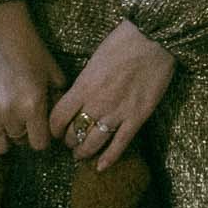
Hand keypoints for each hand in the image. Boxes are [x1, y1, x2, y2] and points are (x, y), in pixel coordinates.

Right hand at [0, 0, 61, 154]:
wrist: (0, 30)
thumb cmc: (31, 50)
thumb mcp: (53, 74)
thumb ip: (57, 102)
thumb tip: (57, 123)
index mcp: (33, 105)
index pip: (39, 143)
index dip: (42, 137)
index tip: (41, 128)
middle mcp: (9, 112)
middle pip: (20, 142)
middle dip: (24, 133)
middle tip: (23, 118)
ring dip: (5, 138)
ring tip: (6, 124)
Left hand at [48, 19, 174, 169]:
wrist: (154, 40)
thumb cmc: (123, 43)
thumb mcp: (94, 60)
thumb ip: (85, 82)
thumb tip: (78, 96)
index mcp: (83, 87)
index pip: (58, 118)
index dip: (54, 129)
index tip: (56, 131)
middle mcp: (96, 104)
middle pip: (74, 133)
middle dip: (69, 141)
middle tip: (70, 142)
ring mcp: (117, 113)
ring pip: (93, 143)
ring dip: (84, 152)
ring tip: (80, 156)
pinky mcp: (137, 118)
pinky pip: (120, 144)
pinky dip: (109, 158)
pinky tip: (101, 167)